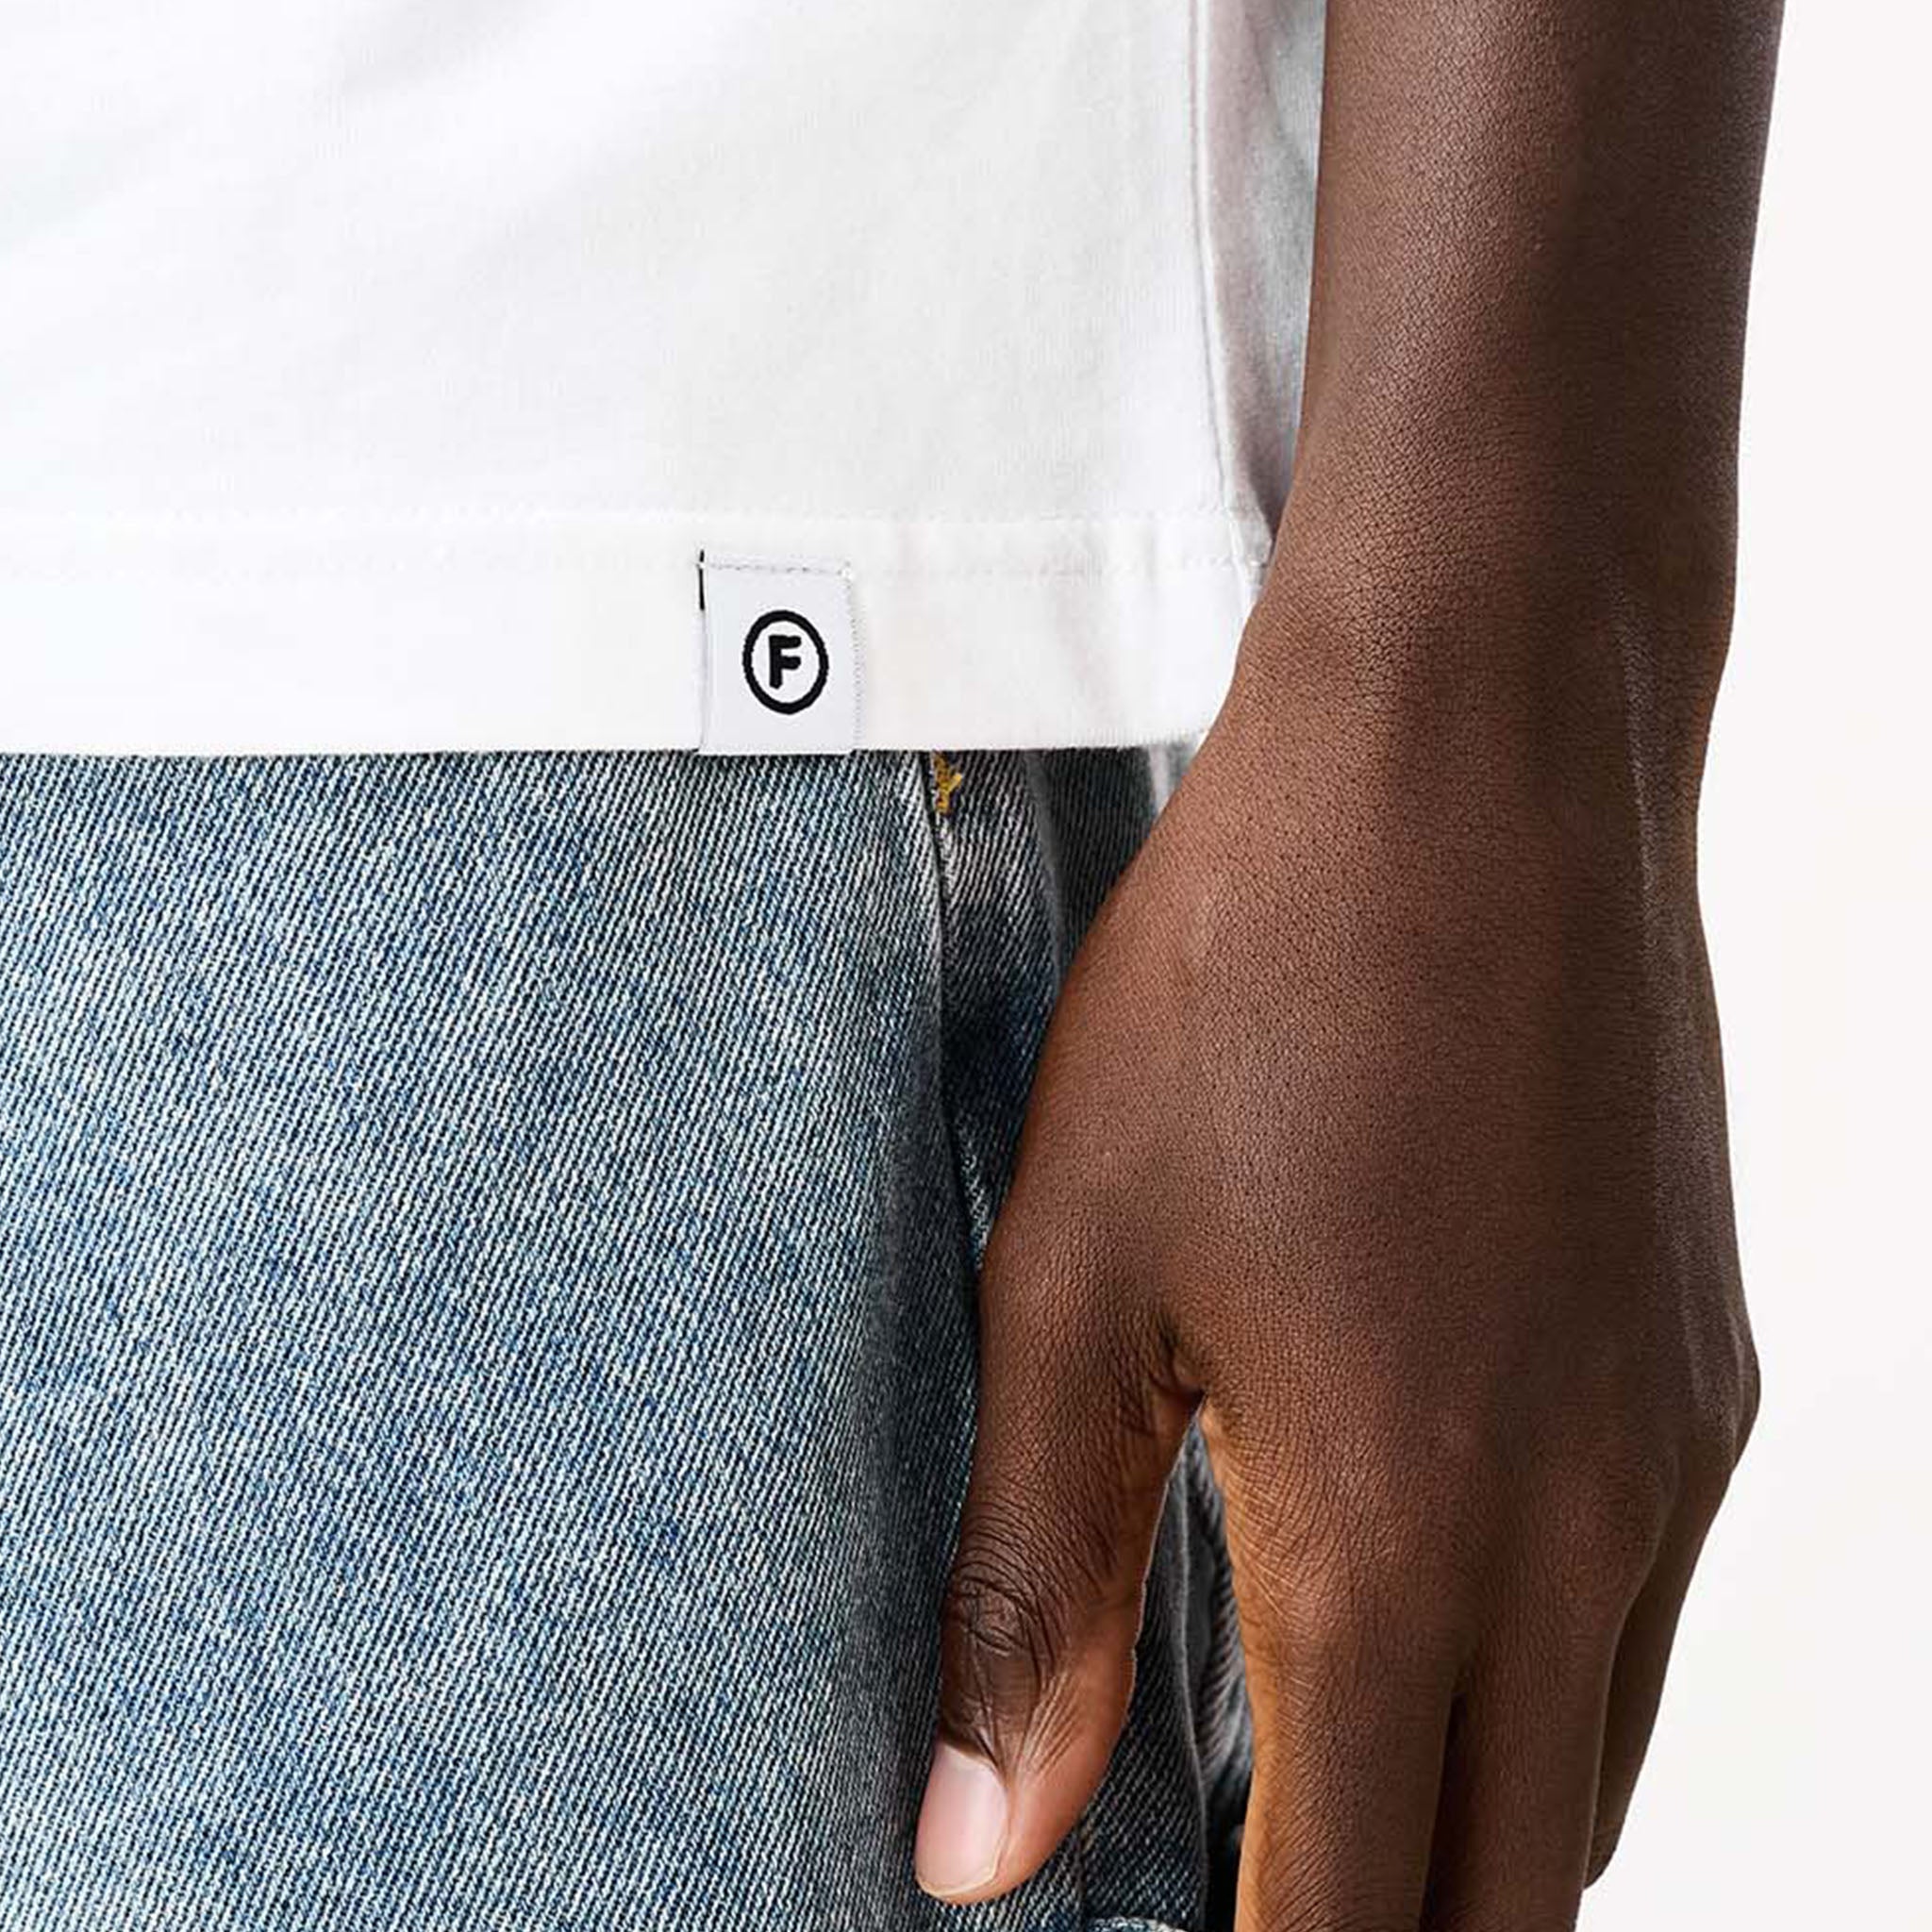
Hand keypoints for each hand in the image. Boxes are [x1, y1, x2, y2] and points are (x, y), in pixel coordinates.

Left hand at [911, 645, 1758, 1927]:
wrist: (1472, 763)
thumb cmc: (1252, 984)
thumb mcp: (1078, 1274)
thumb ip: (1037, 1578)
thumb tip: (980, 1851)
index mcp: (1402, 1528)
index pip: (1355, 1908)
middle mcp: (1586, 1525)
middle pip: (1516, 1889)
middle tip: (1255, 1913)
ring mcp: (1675, 1445)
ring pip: (1595, 1767)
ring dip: (1472, 1836)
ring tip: (1329, 1809)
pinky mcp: (1704, 1362)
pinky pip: (1647, 1610)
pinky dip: (1542, 1687)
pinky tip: (1436, 1609)